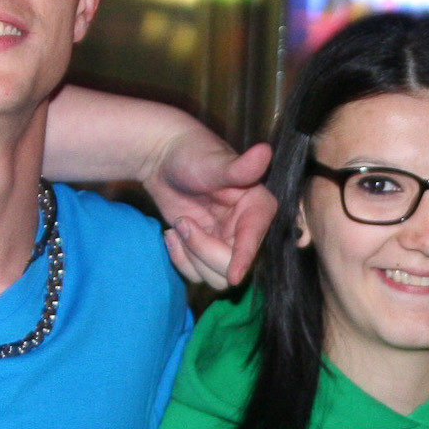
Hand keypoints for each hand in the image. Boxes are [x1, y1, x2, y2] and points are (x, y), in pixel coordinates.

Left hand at [146, 133, 275, 289]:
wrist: (164, 160)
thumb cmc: (192, 154)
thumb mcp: (214, 164)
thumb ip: (240, 167)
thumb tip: (265, 151)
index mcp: (258, 208)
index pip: (254, 239)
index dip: (244, 258)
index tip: (234, 277)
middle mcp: (248, 231)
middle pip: (232, 265)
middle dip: (202, 250)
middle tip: (182, 224)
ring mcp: (228, 244)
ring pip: (215, 276)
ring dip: (189, 255)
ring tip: (177, 226)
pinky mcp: (208, 252)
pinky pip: (197, 275)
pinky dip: (179, 258)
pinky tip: (172, 234)